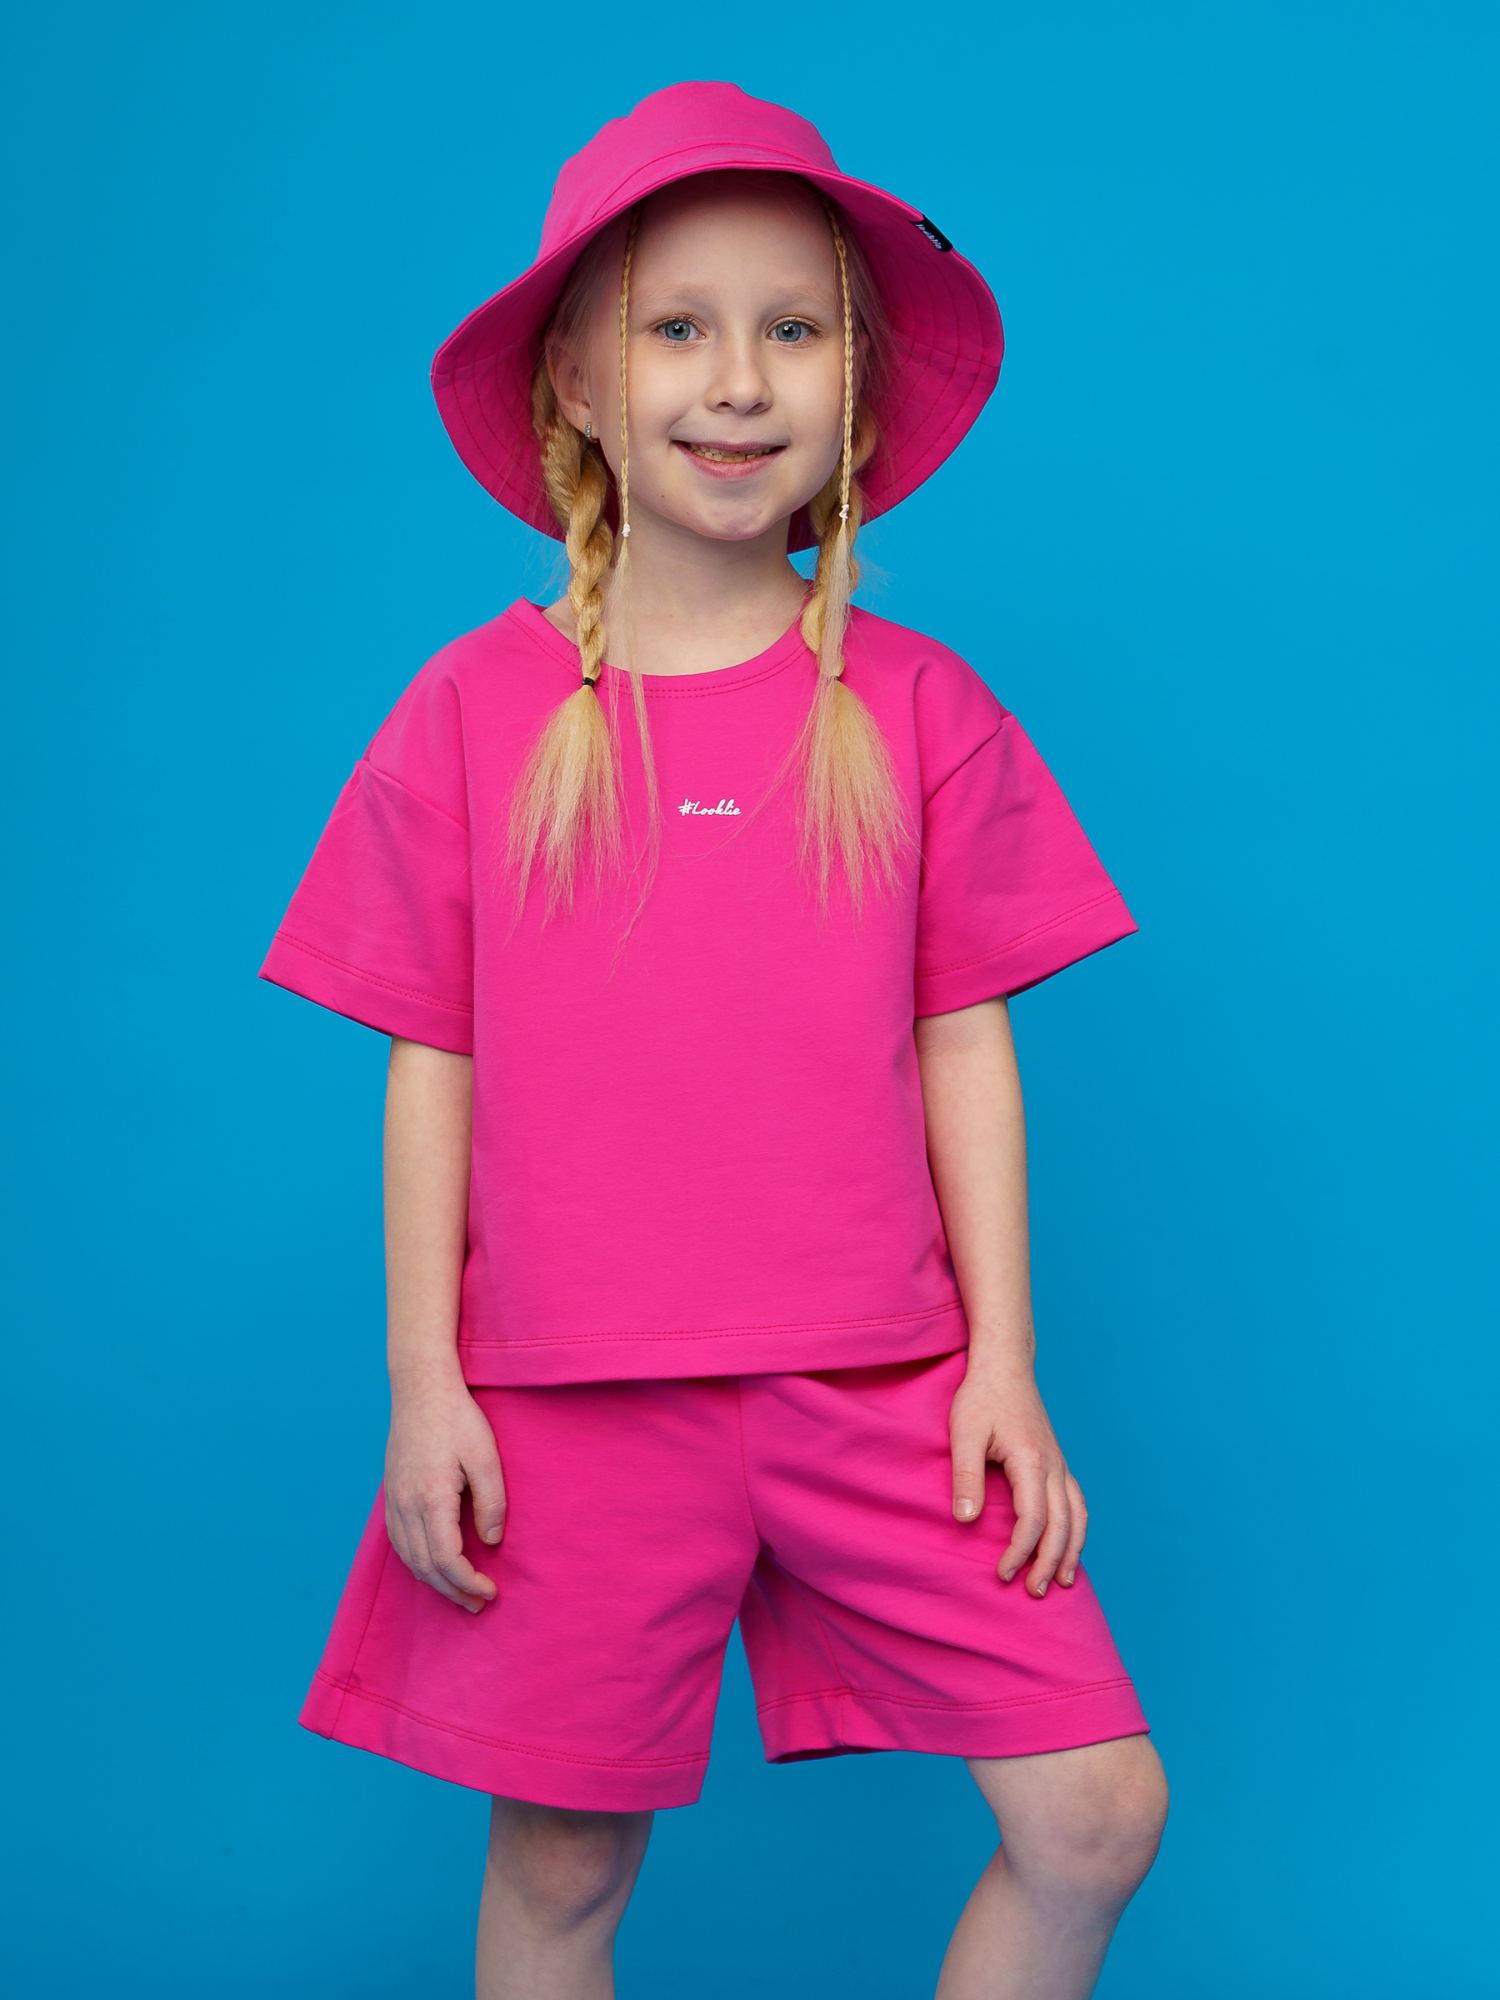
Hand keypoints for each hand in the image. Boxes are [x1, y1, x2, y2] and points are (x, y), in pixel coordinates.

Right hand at [384, 1376, 505, 1612]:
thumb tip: (491, 1542)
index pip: (445, 1559)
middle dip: (452, 1591)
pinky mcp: (391, 1494)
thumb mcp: (486, 1457)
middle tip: (478, 1604)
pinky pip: (398, 1542)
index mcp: (431, 1498)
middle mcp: (405, 1505)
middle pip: (424, 1566)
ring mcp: (394, 1500)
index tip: (490, 1591)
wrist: (421, 1388)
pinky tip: (432, 1567)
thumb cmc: (458, 1419)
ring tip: (459, 1593)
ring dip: (433, 1582)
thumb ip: (492, 1502)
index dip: (467, 1582)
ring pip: (408, 1558)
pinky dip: (415, 1563)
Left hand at [948, 1358, 1086, 1595]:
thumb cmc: (981, 1397)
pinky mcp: (1057, 1461)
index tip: (1002, 1574)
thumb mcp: (964, 1432)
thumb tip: (966, 1521)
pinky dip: (1078, 1529)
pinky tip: (1071, 1546)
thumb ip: (967, 1476)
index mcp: (1031, 1461)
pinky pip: (1078, 1502)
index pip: (1032, 1520)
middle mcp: (1053, 1465)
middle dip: (1050, 1563)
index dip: (1019, 1552)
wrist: (1004, 1365)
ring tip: (1063, 1582)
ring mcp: (1059, 1463)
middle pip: (1062, 1525)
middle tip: (1034, 1592)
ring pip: (1077, 1516)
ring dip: (1071, 1551)